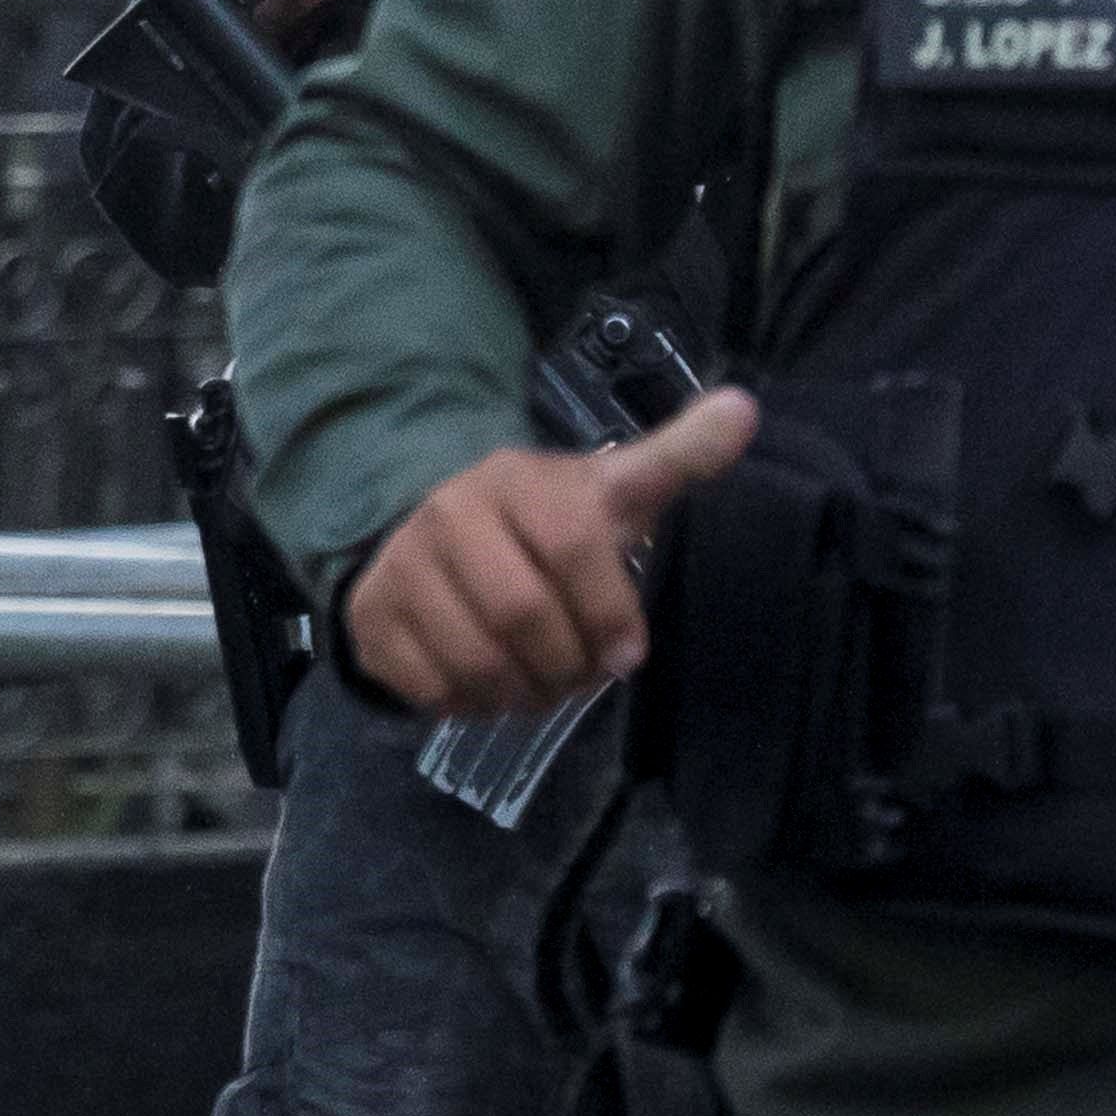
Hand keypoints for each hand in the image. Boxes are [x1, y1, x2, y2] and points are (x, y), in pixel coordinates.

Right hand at [343, 389, 760, 721]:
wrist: (429, 528)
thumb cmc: (542, 521)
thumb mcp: (610, 488)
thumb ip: (678, 456)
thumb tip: (745, 408)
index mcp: (518, 480)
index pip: (572, 547)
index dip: (609, 612)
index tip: (627, 654)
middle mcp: (450, 514)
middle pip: (521, 614)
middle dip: (565, 665)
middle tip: (579, 677)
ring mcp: (401, 566)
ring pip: (474, 661)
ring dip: (521, 695)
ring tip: (539, 686)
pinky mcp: (370, 617)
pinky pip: (430, 688)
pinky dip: (470, 707)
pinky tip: (488, 687)